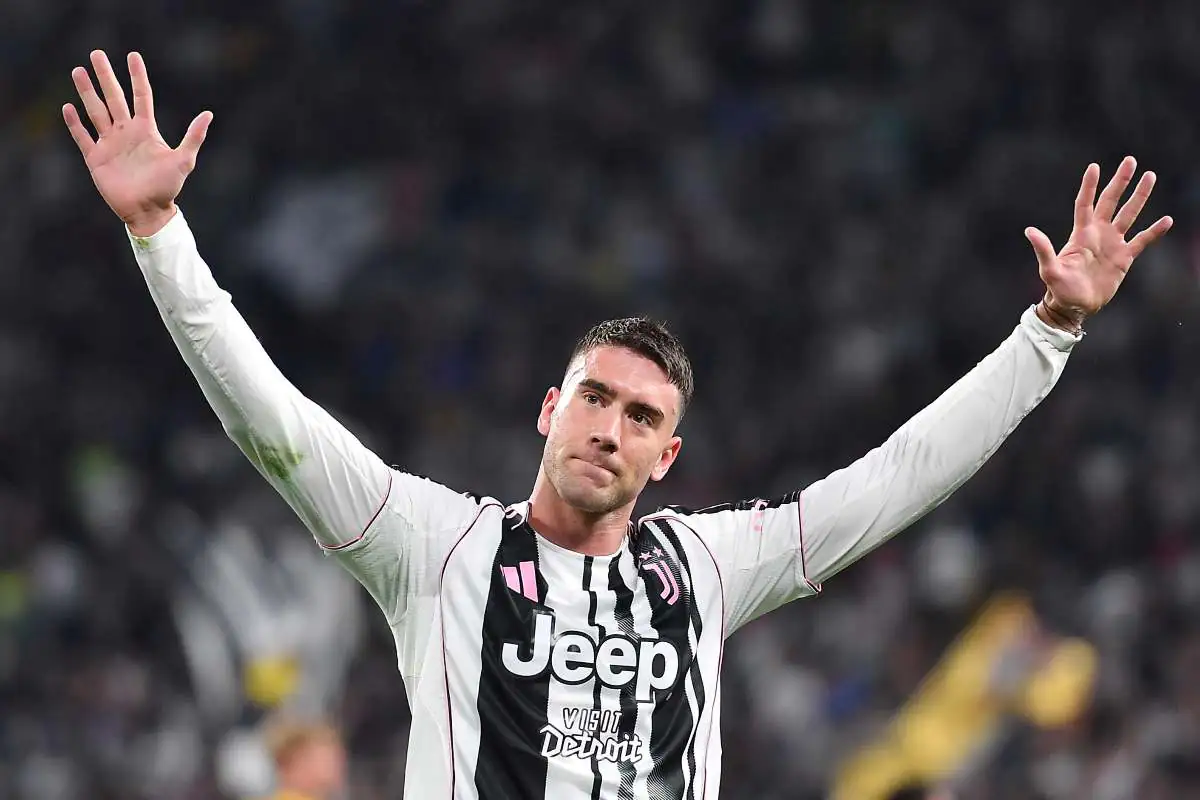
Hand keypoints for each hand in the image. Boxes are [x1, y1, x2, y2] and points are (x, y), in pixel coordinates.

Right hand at [63, 50, 212, 236]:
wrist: (148, 211)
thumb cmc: (168, 187)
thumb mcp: (183, 160)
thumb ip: (193, 137)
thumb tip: (208, 114)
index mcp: (146, 130)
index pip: (141, 96)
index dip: (137, 77)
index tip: (133, 56)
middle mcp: (127, 133)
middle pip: (114, 98)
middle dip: (105, 76)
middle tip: (97, 53)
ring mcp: (110, 144)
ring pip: (96, 112)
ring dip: (87, 92)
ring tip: (78, 71)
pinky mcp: (96, 159)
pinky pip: (83, 137)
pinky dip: (75, 124)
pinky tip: (68, 108)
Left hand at [1025, 157, 1172, 333]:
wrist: (1075, 306)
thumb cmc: (1059, 289)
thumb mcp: (1050, 269)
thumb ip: (1043, 249)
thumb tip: (1029, 231)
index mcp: (1081, 234)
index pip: (1085, 204)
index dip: (1090, 186)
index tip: (1095, 166)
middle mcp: (1098, 234)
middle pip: (1111, 201)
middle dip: (1120, 181)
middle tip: (1130, 160)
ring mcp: (1113, 244)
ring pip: (1129, 214)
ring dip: (1140, 197)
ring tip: (1150, 176)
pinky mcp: (1124, 258)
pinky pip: (1142, 240)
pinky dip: (1155, 231)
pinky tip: (1167, 220)